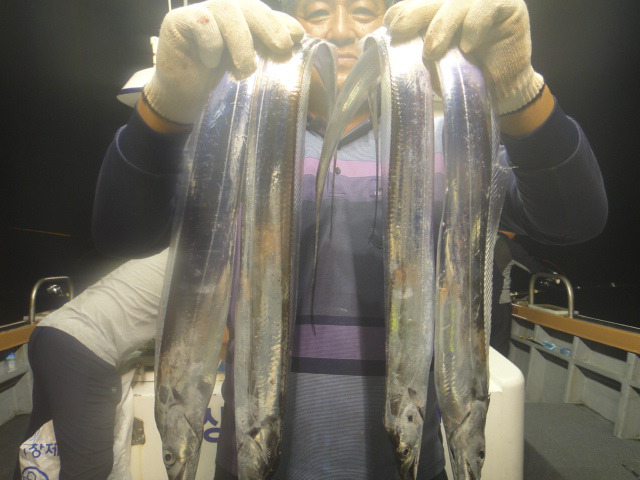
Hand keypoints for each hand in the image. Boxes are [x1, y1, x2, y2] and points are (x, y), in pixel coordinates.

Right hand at [143, 0, 304, 124]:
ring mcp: (200, 13)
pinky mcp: (178, 21)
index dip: (281, 22)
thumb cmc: (217, 85)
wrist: (182, 98)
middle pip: (248, 6)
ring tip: (245, 68)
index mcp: (242, 21)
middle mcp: (222, 12)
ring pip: (226, 10)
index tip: (297, 37)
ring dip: (241, 40)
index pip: (264, 13)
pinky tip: (210, 62)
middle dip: (268, 26)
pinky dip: (211, 42)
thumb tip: (297, 48)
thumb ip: (267, 55)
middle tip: (281, 48)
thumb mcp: (247, 70)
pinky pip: (201, 21)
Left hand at [384, 0, 544, 114]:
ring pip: (459, 1)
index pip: (419, 1)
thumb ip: (416, 47)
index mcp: (443, 10)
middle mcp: (463, 1)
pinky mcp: (509, 7)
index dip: (403, 10)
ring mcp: (485, 1)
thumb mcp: (435, 63)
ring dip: (443, 24)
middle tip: (399, 31)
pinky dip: (474, 25)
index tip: (389, 27)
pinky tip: (468, 46)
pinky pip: (487, 5)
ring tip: (432, 51)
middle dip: (415, 14)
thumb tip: (385, 41)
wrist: (502, 92)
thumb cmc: (465, 76)